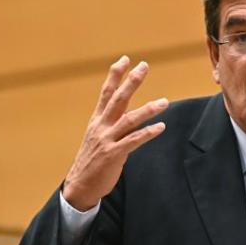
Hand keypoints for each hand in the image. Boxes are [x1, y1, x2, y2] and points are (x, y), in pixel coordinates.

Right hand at [62, 56, 168, 210]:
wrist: (80, 185)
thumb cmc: (93, 160)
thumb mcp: (98, 136)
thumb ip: (112, 123)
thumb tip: (129, 113)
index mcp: (97, 120)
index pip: (106, 92)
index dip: (115, 75)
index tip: (125, 59)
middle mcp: (101, 126)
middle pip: (117, 99)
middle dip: (131, 81)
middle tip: (144, 66)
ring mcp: (106, 140)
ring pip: (129, 119)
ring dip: (148, 110)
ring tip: (165, 102)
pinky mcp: (113, 155)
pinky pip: (133, 141)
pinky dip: (147, 133)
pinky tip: (161, 127)